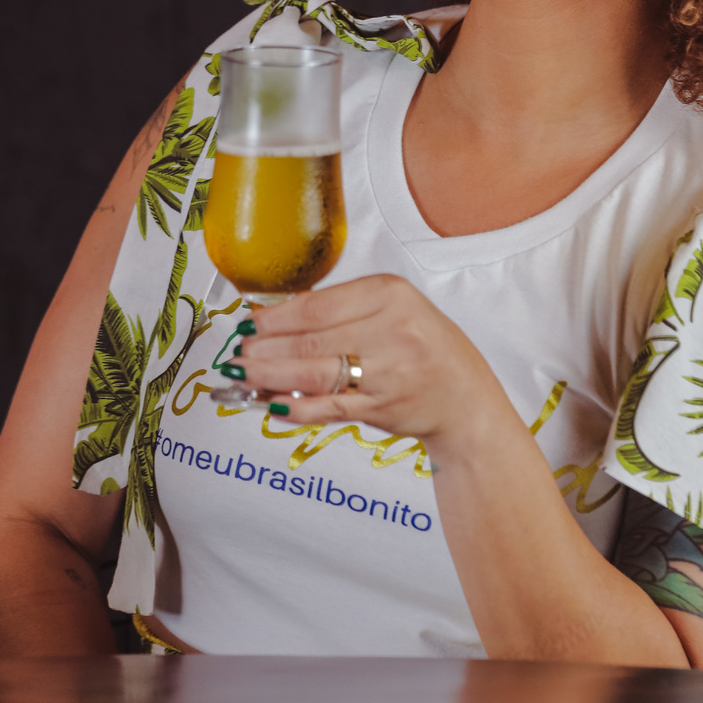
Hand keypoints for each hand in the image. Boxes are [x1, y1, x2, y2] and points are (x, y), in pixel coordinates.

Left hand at [224, 274, 510, 450]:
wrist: (464, 396)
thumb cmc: (424, 347)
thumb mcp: (393, 309)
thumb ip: (342, 310)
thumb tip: (275, 317)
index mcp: (390, 294)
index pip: (317, 306)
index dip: (274, 318)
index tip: (249, 323)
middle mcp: (391, 329)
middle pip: (310, 340)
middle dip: (265, 349)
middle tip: (238, 353)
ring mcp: (387, 371)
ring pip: (314, 373)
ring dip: (271, 376)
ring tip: (245, 375)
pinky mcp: (381, 407)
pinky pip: (328, 407)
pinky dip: (296, 406)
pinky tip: (273, 402)